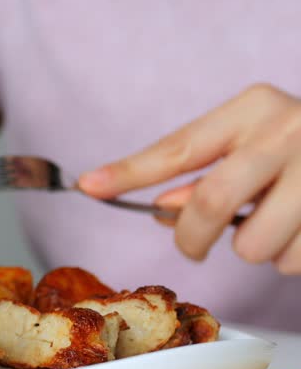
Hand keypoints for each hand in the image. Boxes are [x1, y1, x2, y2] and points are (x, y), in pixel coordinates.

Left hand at [78, 83, 300, 273]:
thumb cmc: (300, 147)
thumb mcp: (252, 143)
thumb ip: (206, 173)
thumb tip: (161, 208)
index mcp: (253, 108)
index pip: (177, 148)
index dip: (129, 172)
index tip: (88, 185)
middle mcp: (286, 130)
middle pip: (208, 202)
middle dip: (190, 237)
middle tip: (190, 246)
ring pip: (254, 244)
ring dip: (255, 248)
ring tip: (276, 223)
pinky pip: (293, 260)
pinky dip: (291, 257)